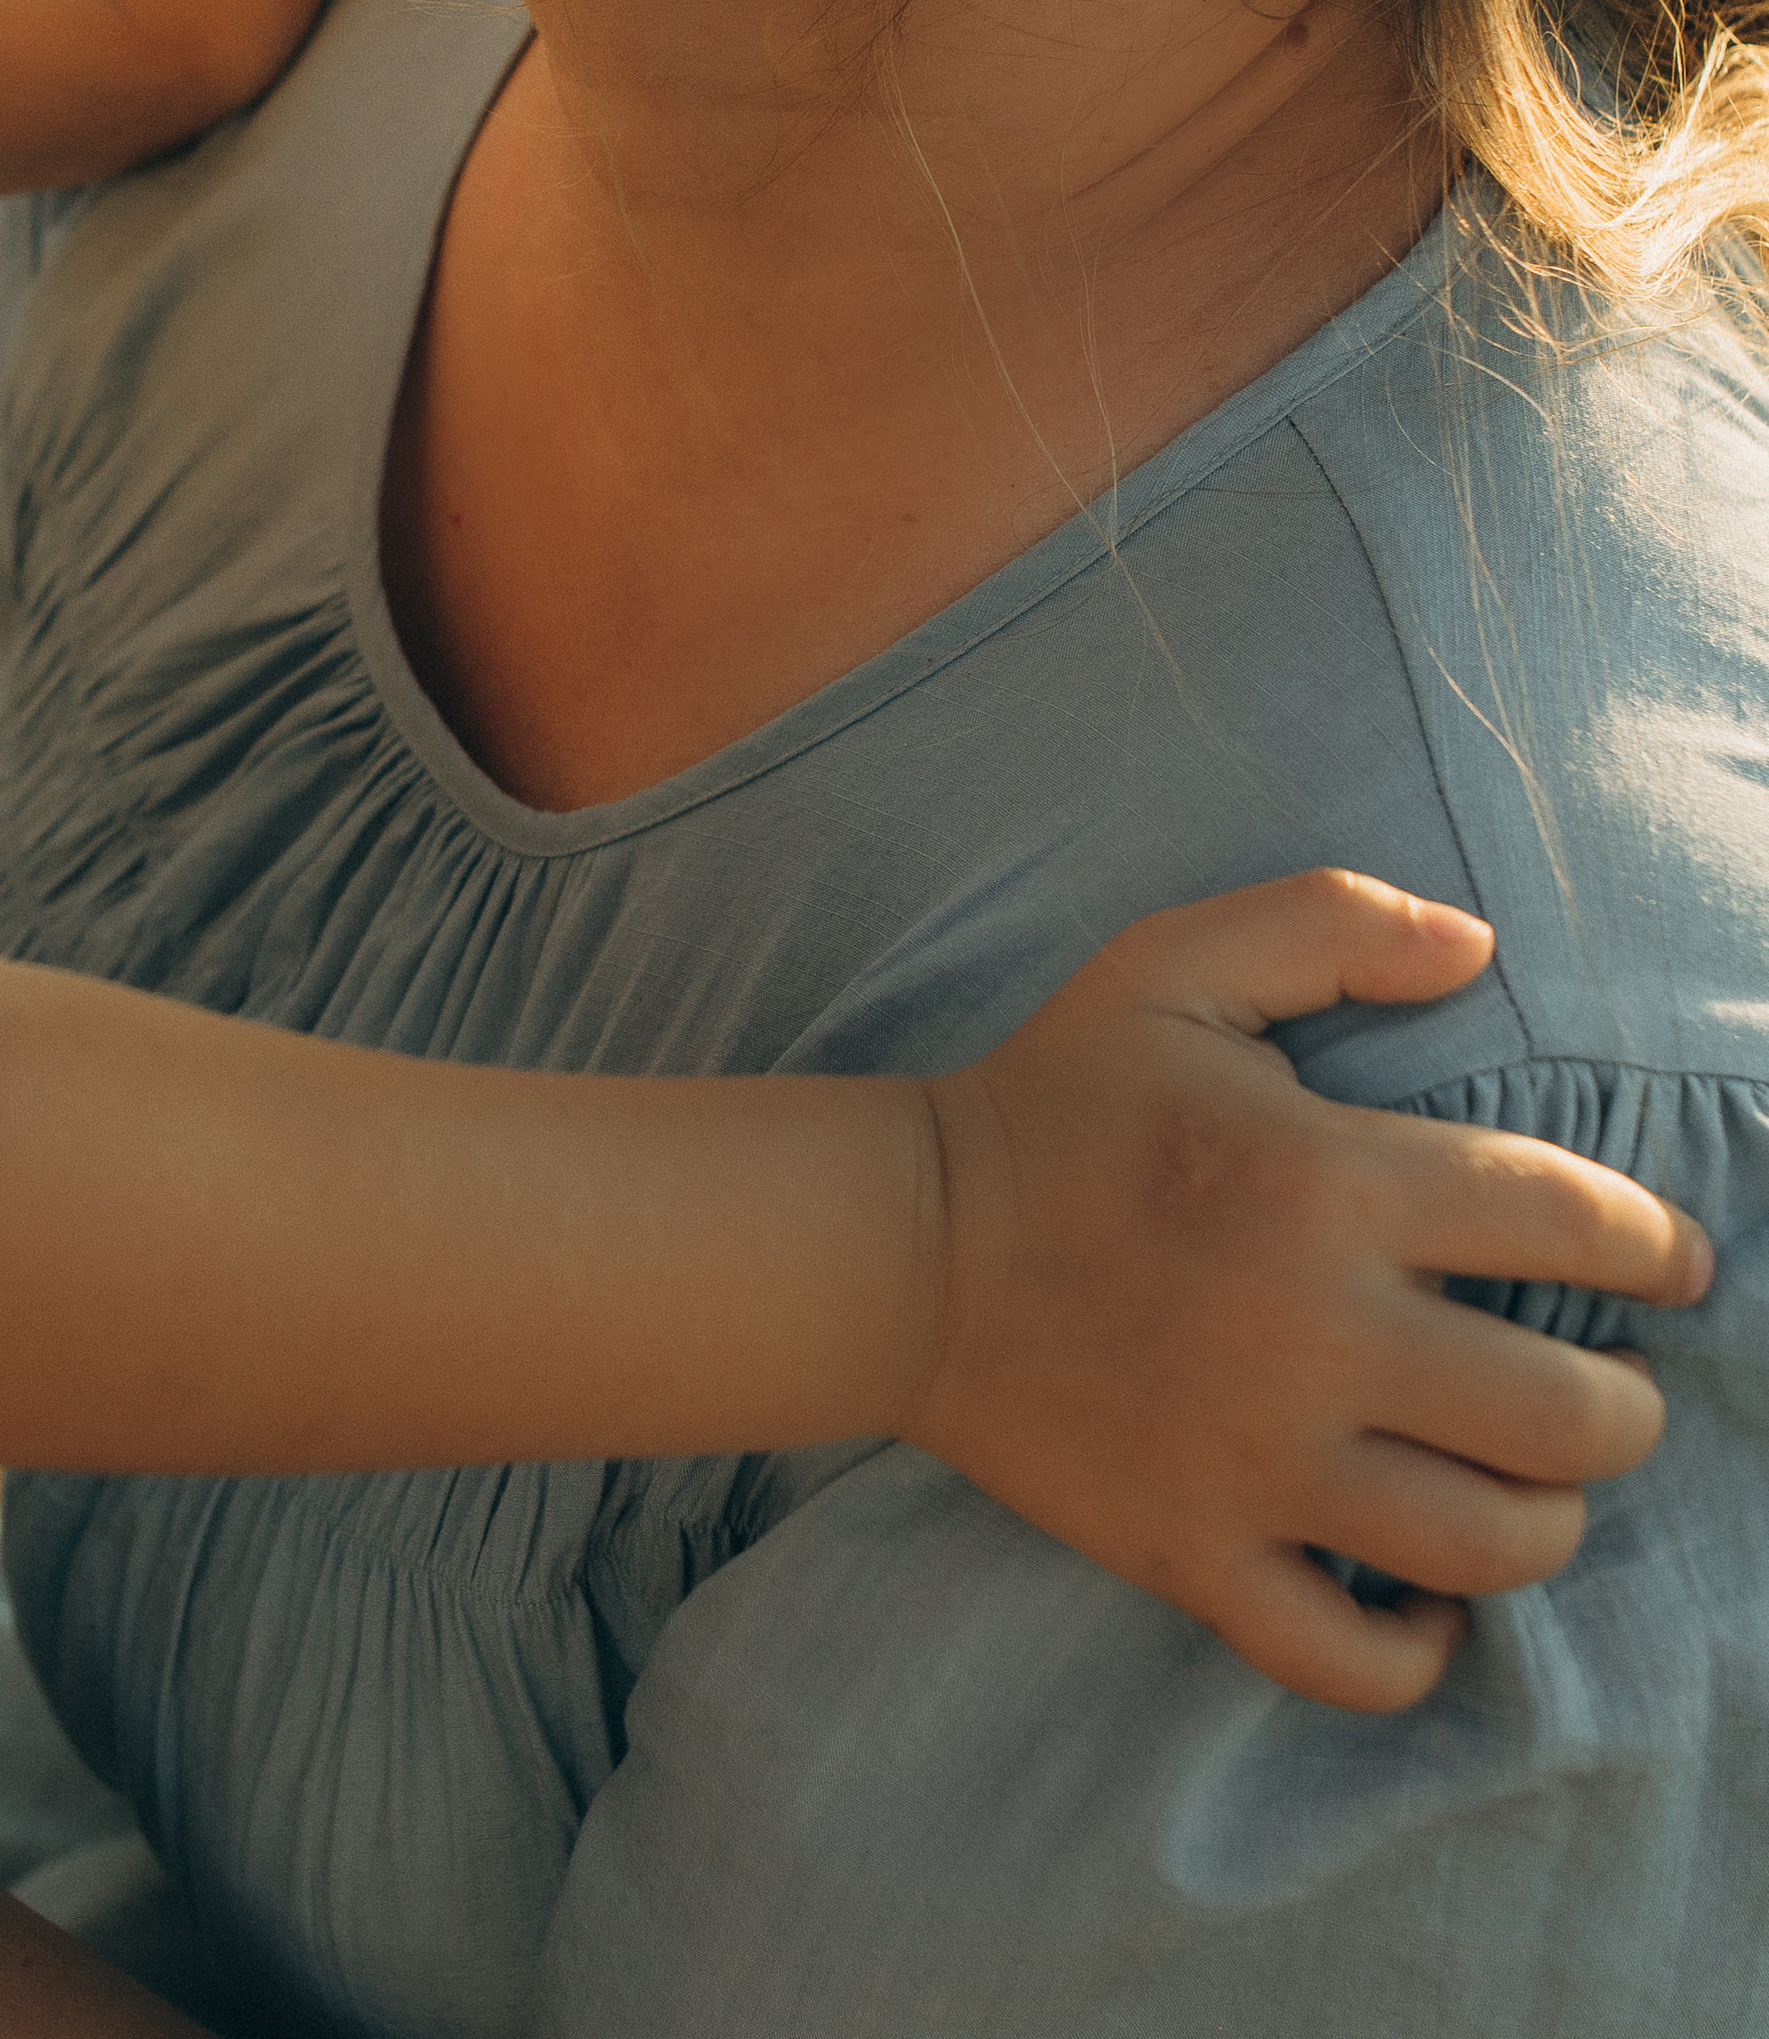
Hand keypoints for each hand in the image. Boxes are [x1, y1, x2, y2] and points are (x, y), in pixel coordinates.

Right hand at [906, 871, 1712, 1712]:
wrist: (903, 1248)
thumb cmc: (1058, 1097)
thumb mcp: (1178, 964)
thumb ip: (1333, 922)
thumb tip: (1479, 945)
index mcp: (1322, 1182)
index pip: (1564, 1221)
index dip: (1656, 1244)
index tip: (1679, 1263)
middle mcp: (1311, 1335)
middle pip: (1564, 1418)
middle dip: (1626, 1407)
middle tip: (1610, 1384)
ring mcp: (1256, 1463)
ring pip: (1488, 1545)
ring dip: (1548, 1523)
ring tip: (1533, 1482)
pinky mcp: (1196, 1553)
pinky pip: (1352, 1659)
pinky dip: (1419, 1653)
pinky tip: (1426, 1599)